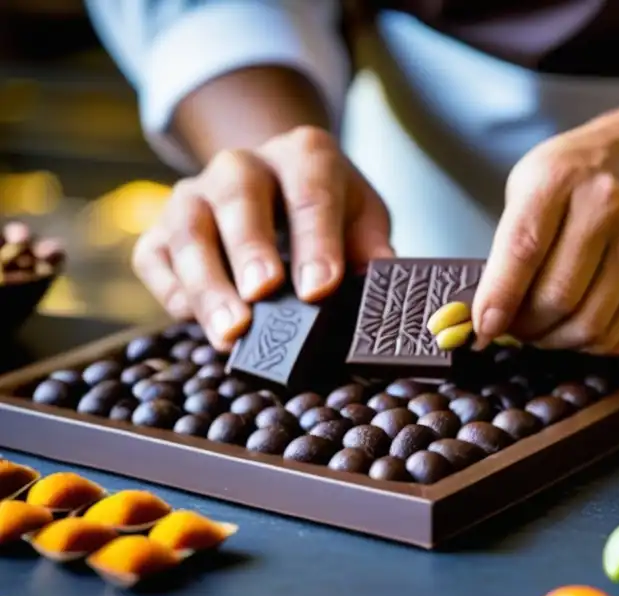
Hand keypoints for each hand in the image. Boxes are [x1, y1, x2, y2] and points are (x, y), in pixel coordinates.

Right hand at [133, 126, 392, 349]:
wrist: (276, 182)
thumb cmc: (329, 211)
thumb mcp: (362, 216)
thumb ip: (372, 247)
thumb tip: (381, 281)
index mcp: (304, 156)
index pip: (310, 194)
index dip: (315, 242)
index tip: (319, 289)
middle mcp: (242, 165)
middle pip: (238, 199)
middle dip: (249, 249)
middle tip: (262, 296)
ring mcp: (194, 194)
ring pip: (188, 229)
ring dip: (206, 283)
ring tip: (230, 333)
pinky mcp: (160, 229)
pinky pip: (155, 257)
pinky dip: (173, 291)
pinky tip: (197, 323)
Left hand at [472, 111, 618, 354]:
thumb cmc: (569, 181)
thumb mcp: (525, 189)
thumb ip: (504, 250)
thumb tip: (487, 321)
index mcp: (560, 180)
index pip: (524, 250)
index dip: (500, 297)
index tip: (484, 330)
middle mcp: (609, 209)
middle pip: (559, 298)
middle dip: (527, 328)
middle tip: (515, 327)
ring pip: (592, 326)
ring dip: (558, 341)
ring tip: (545, 327)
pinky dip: (592, 346)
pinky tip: (579, 325)